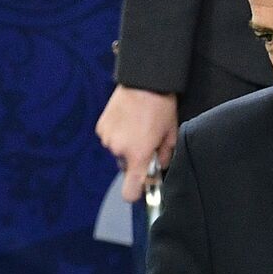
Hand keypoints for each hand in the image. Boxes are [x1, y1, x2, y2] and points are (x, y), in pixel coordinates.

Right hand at [95, 85, 177, 201]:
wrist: (144, 81)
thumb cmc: (160, 106)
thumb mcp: (170, 134)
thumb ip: (165, 156)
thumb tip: (159, 165)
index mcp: (138, 155)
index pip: (130, 191)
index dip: (136, 192)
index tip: (141, 187)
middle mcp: (119, 150)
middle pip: (125, 167)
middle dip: (135, 159)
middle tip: (146, 141)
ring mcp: (108, 138)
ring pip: (117, 152)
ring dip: (125, 145)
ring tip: (137, 126)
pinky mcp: (101, 127)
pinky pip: (110, 138)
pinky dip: (117, 134)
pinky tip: (127, 120)